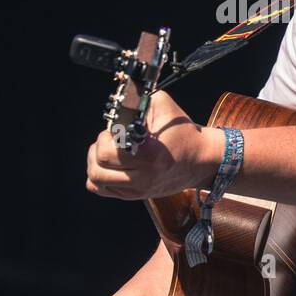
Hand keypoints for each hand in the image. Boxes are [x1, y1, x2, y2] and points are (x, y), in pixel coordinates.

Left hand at [85, 90, 222, 200]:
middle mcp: (142, 177)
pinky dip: (100, 176)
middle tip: (111, 139)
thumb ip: (139, 101)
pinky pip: (102, 190)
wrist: (200, 160)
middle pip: (98, 169)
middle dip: (98, 148)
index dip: (106, 137)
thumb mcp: (165, 107)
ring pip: (96, 182)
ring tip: (108, 152)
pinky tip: (110, 165)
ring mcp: (138, 189)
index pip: (107, 153)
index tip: (117, 130)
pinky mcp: (134, 195)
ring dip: (95, 163)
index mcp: (149, 155)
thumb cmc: (183, 133)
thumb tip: (118, 104)